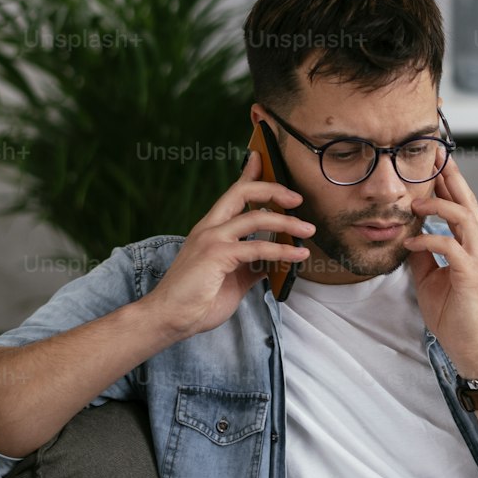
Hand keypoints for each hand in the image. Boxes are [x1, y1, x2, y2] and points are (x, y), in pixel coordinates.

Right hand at [139, 148, 315, 340]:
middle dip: (273, 189)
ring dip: (288, 222)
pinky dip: (282, 250)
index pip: (232, 193)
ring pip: (256, 217)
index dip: (248, 174)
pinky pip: (257, 247)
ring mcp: (212, 239)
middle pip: (242, 192)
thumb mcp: (231, 279)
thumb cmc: (196, 301)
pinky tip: (298, 255)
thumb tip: (272, 262)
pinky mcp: (217, 255)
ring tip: (309, 230)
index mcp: (210, 229)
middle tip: (297, 198)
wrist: (168, 318)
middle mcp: (209, 228)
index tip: (261, 158)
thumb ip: (250, 266)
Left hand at [402, 154, 477, 376]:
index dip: (448, 182)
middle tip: (434, 155)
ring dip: (438, 205)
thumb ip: (422, 253)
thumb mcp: (429, 277)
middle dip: (450, 177)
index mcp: (469, 245)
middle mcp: (477, 247)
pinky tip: (410, 241)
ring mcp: (477, 259)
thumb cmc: (453, 314)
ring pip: (463, 218)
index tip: (433, 162)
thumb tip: (408, 233)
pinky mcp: (471, 274)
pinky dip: (428, 239)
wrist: (468, 346)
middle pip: (467, 201)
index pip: (461, 205)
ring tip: (414, 202)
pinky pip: (450, 247)